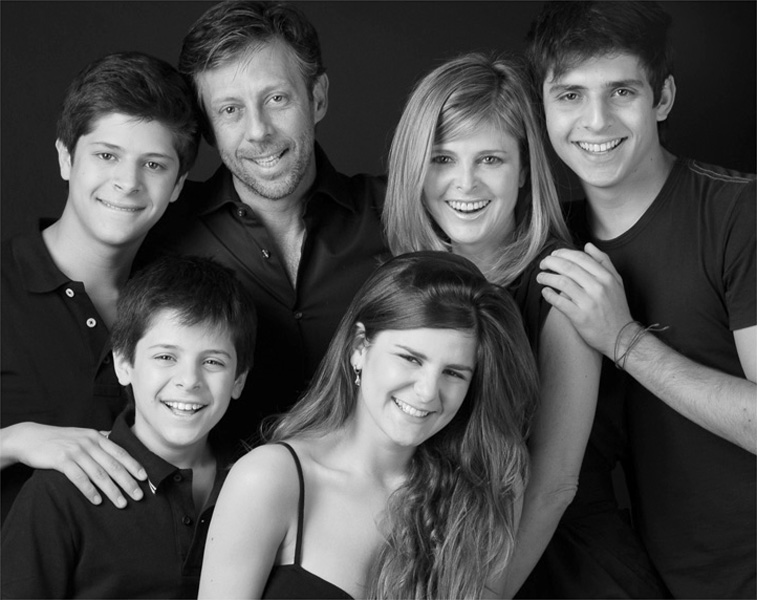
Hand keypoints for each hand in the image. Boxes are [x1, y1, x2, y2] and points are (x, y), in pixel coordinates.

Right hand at [2, 422, 145, 506]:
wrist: (30, 438)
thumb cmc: (60, 440)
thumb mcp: (83, 436)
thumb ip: (100, 441)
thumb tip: (119, 446)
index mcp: (97, 437)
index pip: (121, 452)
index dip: (134, 465)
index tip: (145, 478)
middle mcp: (89, 442)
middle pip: (113, 465)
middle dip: (128, 482)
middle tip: (139, 496)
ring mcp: (75, 451)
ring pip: (99, 473)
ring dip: (112, 490)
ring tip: (122, 503)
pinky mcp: (61, 460)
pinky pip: (79, 477)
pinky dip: (89, 490)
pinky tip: (97, 501)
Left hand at [536, 243, 632, 356]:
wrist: (620, 336)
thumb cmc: (616, 307)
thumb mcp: (616, 281)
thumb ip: (603, 261)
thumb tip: (588, 245)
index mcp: (606, 277)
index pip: (580, 258)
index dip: (563, 253)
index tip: (553, 255)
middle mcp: (598, 287)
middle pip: (568, 267)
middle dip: (551, 262)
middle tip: (542, 264)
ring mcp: (589, 302)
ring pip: (562, 282)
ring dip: (546, 277)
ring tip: (540, 277)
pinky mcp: (580, 317)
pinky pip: (559, 302)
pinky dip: (549, 295)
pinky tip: (545, 292)